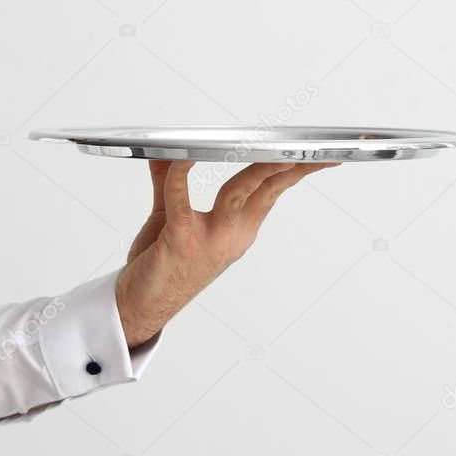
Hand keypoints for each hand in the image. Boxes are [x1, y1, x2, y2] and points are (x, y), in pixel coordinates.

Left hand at [115, 158, 339, 347]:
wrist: (141, 306)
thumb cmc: (161, 267)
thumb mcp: (171, 219)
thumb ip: (169, 182)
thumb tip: (167, 151)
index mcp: (237, 231)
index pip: (272, 193)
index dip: (295, 172)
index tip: (314, 156)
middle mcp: (230, 236)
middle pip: (266, 192)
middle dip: (290, 168)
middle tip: (308, 149)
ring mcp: (208, 239)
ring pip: (238, 194)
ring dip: (257, 172)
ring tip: (273, 153)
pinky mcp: (180, 241)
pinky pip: (181, 200)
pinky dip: (180, 175)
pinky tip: (185, 158)